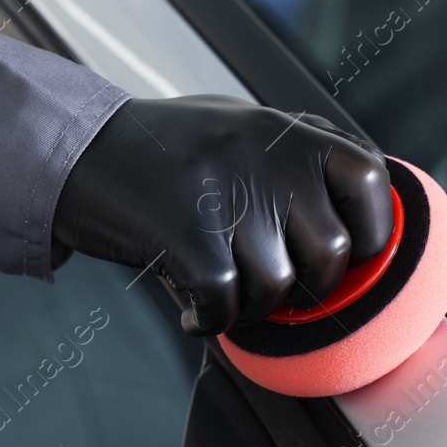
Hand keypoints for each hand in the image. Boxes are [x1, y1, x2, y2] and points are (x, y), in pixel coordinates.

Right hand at [52, 95, 393, 335]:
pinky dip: (208, 320)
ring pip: (276, 287)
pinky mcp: (185, 232)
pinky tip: (192, 311)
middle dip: (305, 288)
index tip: (346, 257)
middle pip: (330, 252)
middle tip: (272, 288)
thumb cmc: (160, 151)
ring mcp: (225, 193)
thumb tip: (364, 204)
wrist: (76, 150)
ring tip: (221, 294)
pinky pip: (224, 304)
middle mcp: (264, 155)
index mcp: (284, 130)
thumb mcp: (237, 127)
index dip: (370, 231)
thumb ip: (296, 156)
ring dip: (250, 308)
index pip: (370, 180)